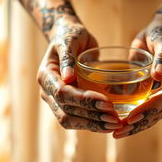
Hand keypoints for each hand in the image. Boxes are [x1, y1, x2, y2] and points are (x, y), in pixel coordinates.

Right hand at [37, 17, 121, 131]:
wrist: (70, 39)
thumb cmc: (70, 36)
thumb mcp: (68, 40)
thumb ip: (67, 56)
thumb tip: (67, 76)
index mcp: (46, 75)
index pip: (62, 93)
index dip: (84, 100)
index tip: (106, 102)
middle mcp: (48, 91)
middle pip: (66, 111)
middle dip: (91, 117)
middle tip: (115, 119)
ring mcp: (56, 99)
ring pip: (70, 120)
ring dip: (93, 125)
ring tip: (114, 125)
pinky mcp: (67, 103)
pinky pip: (76, 119)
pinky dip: (92, 124)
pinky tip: (107, 125)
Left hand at [113, 18, 161, 137]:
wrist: (161, 31)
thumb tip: (159, 76)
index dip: (149, 108)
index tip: (131, 117)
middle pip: (158, 111)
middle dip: (139, 123)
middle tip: (120, 132)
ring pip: (152, 114)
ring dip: (135, 125)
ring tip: (117, 133)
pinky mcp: (152, 90)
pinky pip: (144, 107)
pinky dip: (133, 116)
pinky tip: (120, 123)